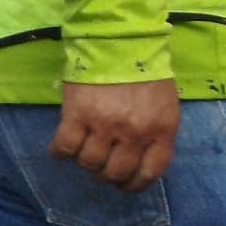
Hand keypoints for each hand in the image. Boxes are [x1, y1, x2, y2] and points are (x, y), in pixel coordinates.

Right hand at [53, 80, 178, 189]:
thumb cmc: (144, 72)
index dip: (134, 185)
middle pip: (115, 173)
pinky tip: (62, 147)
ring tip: (84, 149)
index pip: (150, 173)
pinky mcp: (77, 115)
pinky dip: (60, 152)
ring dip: (85, 161)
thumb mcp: (164, 104)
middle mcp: (135, 132)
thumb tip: (137, 160)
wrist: (119, 40)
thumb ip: (156, 133)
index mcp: (161, 129)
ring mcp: (105, 125)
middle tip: (101, 164)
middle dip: (107, 175)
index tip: (124, 185)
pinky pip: (64, 148)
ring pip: (89, 163)